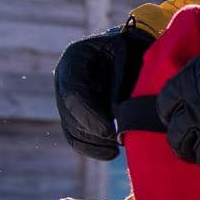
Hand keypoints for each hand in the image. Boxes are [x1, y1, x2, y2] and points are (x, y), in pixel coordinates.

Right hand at [54, 20, 155, 159]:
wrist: (134, 47)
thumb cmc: (135, 49)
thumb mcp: (131, 57)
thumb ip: (121, 83)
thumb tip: (117, 116)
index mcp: (76, 57)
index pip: (73, 93)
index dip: (90, 116)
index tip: (110, 131)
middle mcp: (65, 78)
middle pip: (70, 115)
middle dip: (94, 133)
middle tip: (118, 142)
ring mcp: (67, 96)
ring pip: (72, 129)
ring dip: (93, 144)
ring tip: (116, 149)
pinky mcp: (75, 112)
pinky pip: (76, 136)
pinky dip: (92, 148)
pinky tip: (110, 152)